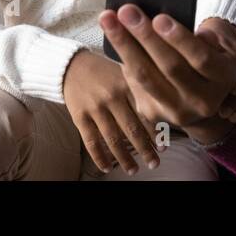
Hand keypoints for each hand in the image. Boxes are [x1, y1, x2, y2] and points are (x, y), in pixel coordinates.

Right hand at [61, 48, 160, 174]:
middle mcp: (112, 97)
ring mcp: (95, 107)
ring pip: (113, 139)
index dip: (155, 132)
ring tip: (134, 170)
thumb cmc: (105, 71)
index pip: (145, 113)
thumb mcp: (125, 73)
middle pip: (131, 129)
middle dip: (145, 149)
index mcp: (127, 85)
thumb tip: (161, 114)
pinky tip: (107, 169)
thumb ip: (140, 90)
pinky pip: (91, 142)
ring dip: (124, 158)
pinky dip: (99, 157)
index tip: (164, 147)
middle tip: (154, 163)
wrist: (72, 65)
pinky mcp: (79, 116)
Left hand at [100, 5, 235, 130]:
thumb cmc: (208, 60)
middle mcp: (202, 101)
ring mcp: (176, 112)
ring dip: (124, 46)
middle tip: (127, 11)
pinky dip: (123, 58)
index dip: (179, 39)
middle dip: (145, 36)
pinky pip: (135, 83)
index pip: (200, 58)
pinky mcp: (154, 115)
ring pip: (146, 77)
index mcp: (222, 78)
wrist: (202, 99)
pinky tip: (112, 36)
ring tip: (109, 20)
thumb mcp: (217, 46)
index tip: (159, 17)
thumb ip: (204, 38)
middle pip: (170, 67)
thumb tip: (172, 24)